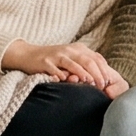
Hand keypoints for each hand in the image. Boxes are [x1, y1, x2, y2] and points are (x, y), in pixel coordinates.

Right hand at [1, 40, 126, 95]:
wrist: (28, 54)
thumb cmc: (53, 60)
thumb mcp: (72, 58)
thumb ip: (85, 63)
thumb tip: (101, 75)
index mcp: (79, 49)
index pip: (96, 58)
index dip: (103, 70)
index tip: (108, 83)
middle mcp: (70, 50)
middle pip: (88, 61)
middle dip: (97, 74)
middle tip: (101, 86)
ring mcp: (57, 55)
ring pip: (73, 64)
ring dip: (83, 74)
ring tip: (89, 83)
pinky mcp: (45, 62)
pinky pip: (55, 69)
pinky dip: (61, 75)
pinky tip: (65, 82)